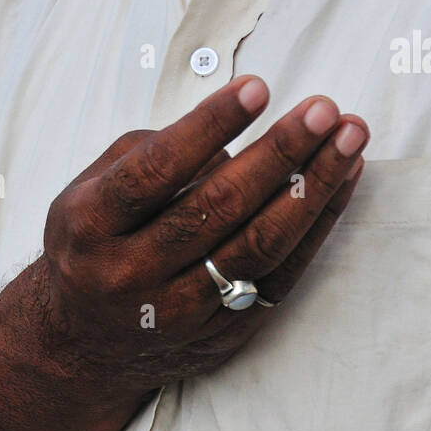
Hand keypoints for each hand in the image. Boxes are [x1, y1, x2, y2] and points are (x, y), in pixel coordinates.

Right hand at [34, 76, 368, 406]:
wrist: (81, 343)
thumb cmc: (95, 239)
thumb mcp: (93, 186)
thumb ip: (152, 152)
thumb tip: (231, 138)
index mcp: (91, 224)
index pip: (158, 167)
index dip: (211, 125)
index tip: (258, 87)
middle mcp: (131, 272)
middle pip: (219, 206)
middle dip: (279, 151)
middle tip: (323, 109)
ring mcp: (178, 311)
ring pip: (259, 245)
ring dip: (314, 186)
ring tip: (349, 139)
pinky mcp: (221, 336)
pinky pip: (281, 277)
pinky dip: (317, 226)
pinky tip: (340, 183)